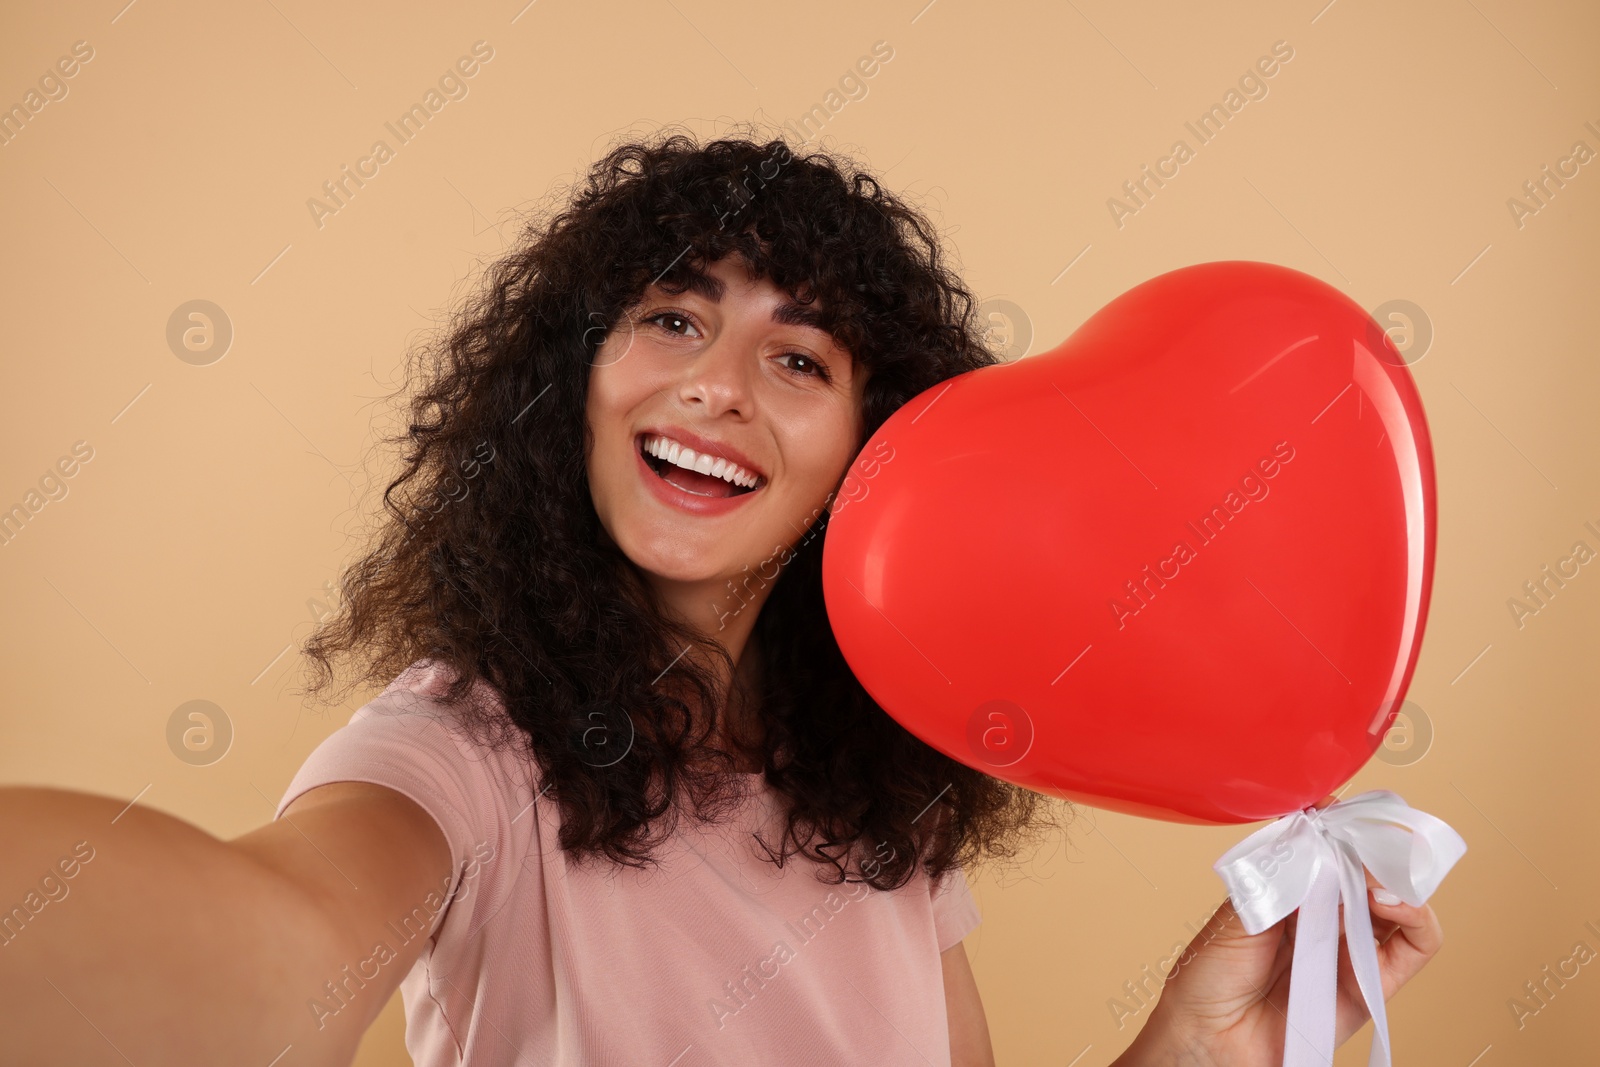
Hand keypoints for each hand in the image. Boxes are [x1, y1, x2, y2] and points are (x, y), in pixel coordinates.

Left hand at [1120, 795, 1444, 1066]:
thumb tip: (1318, 830)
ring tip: (1373, 874)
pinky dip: (1415, 916)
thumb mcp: (1240, 909)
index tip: (1337, 810)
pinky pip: (1414, 948)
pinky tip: (1386, 900)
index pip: (1332, 845)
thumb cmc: (1207, 978)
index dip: (1341, 825)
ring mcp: (1349, 947)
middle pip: (1373, 868)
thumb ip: (1283, 874)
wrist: (1206, 1042)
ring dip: (1398, 877)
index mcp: (1291, 889)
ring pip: (1402, 901)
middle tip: (1365, 836)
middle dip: (1375, 846)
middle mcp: (1325, 914)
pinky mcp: (1369, 984)